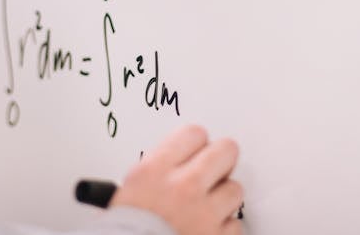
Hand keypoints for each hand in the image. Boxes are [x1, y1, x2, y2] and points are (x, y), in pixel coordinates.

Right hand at [110, 125, 242, 234]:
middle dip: (222, 159)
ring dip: (223, 197)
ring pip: (234, 189)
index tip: (196, 150)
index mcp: (156, 169)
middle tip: (214, 169)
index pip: (195, 133)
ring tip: (205, 206)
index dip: (196, 143)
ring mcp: (204, 213)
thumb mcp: (132, 185)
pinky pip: (235, 224)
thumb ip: (160, 164)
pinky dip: (224, 228)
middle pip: (225, 151)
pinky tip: (208, 227)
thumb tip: (183, 155)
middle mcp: (183, 187)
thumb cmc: (125, 228)